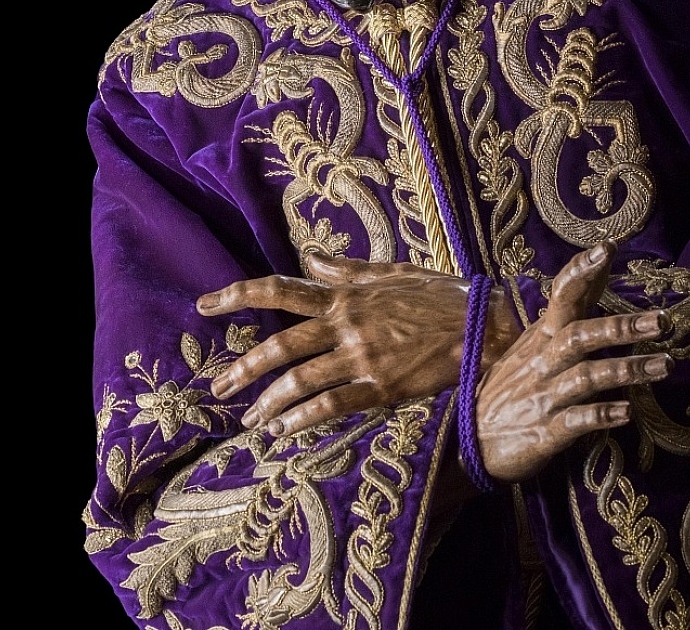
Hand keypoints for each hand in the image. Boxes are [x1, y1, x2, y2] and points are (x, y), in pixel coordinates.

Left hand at [197, 253, 477, 435]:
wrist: (485, 326)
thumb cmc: (439, 295)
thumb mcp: (390, 271)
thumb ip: (345, 269)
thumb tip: (308, 256)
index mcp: (345, 295)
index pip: (279, 289)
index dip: (237, 296)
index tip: (204, 306)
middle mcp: (347, 324)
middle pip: (279, 345)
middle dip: (242, 367)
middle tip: (217, 386)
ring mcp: (363, 357)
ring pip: (300, 380)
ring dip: (267, 403)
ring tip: (248, 421)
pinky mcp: (383, 388)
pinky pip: (333, 406)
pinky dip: (303, 420)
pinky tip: (283, 433)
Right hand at [474, 241, 672, 482]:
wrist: (468, 440)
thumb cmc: (507, 389)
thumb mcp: (529, 349)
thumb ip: (562, 320)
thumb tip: (592, 279)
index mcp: (540, 338)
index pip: (561, 295)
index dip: (582, 271)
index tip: (608, 248)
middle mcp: (542, 361)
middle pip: (580, 335)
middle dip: (620, 326)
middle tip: (661, 320)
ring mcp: (544, 395)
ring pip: (586, 376)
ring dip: (625, 369)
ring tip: (664, 364)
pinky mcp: (545, 431)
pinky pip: (575, 420)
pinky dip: (600, 415)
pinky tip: (626, 412)